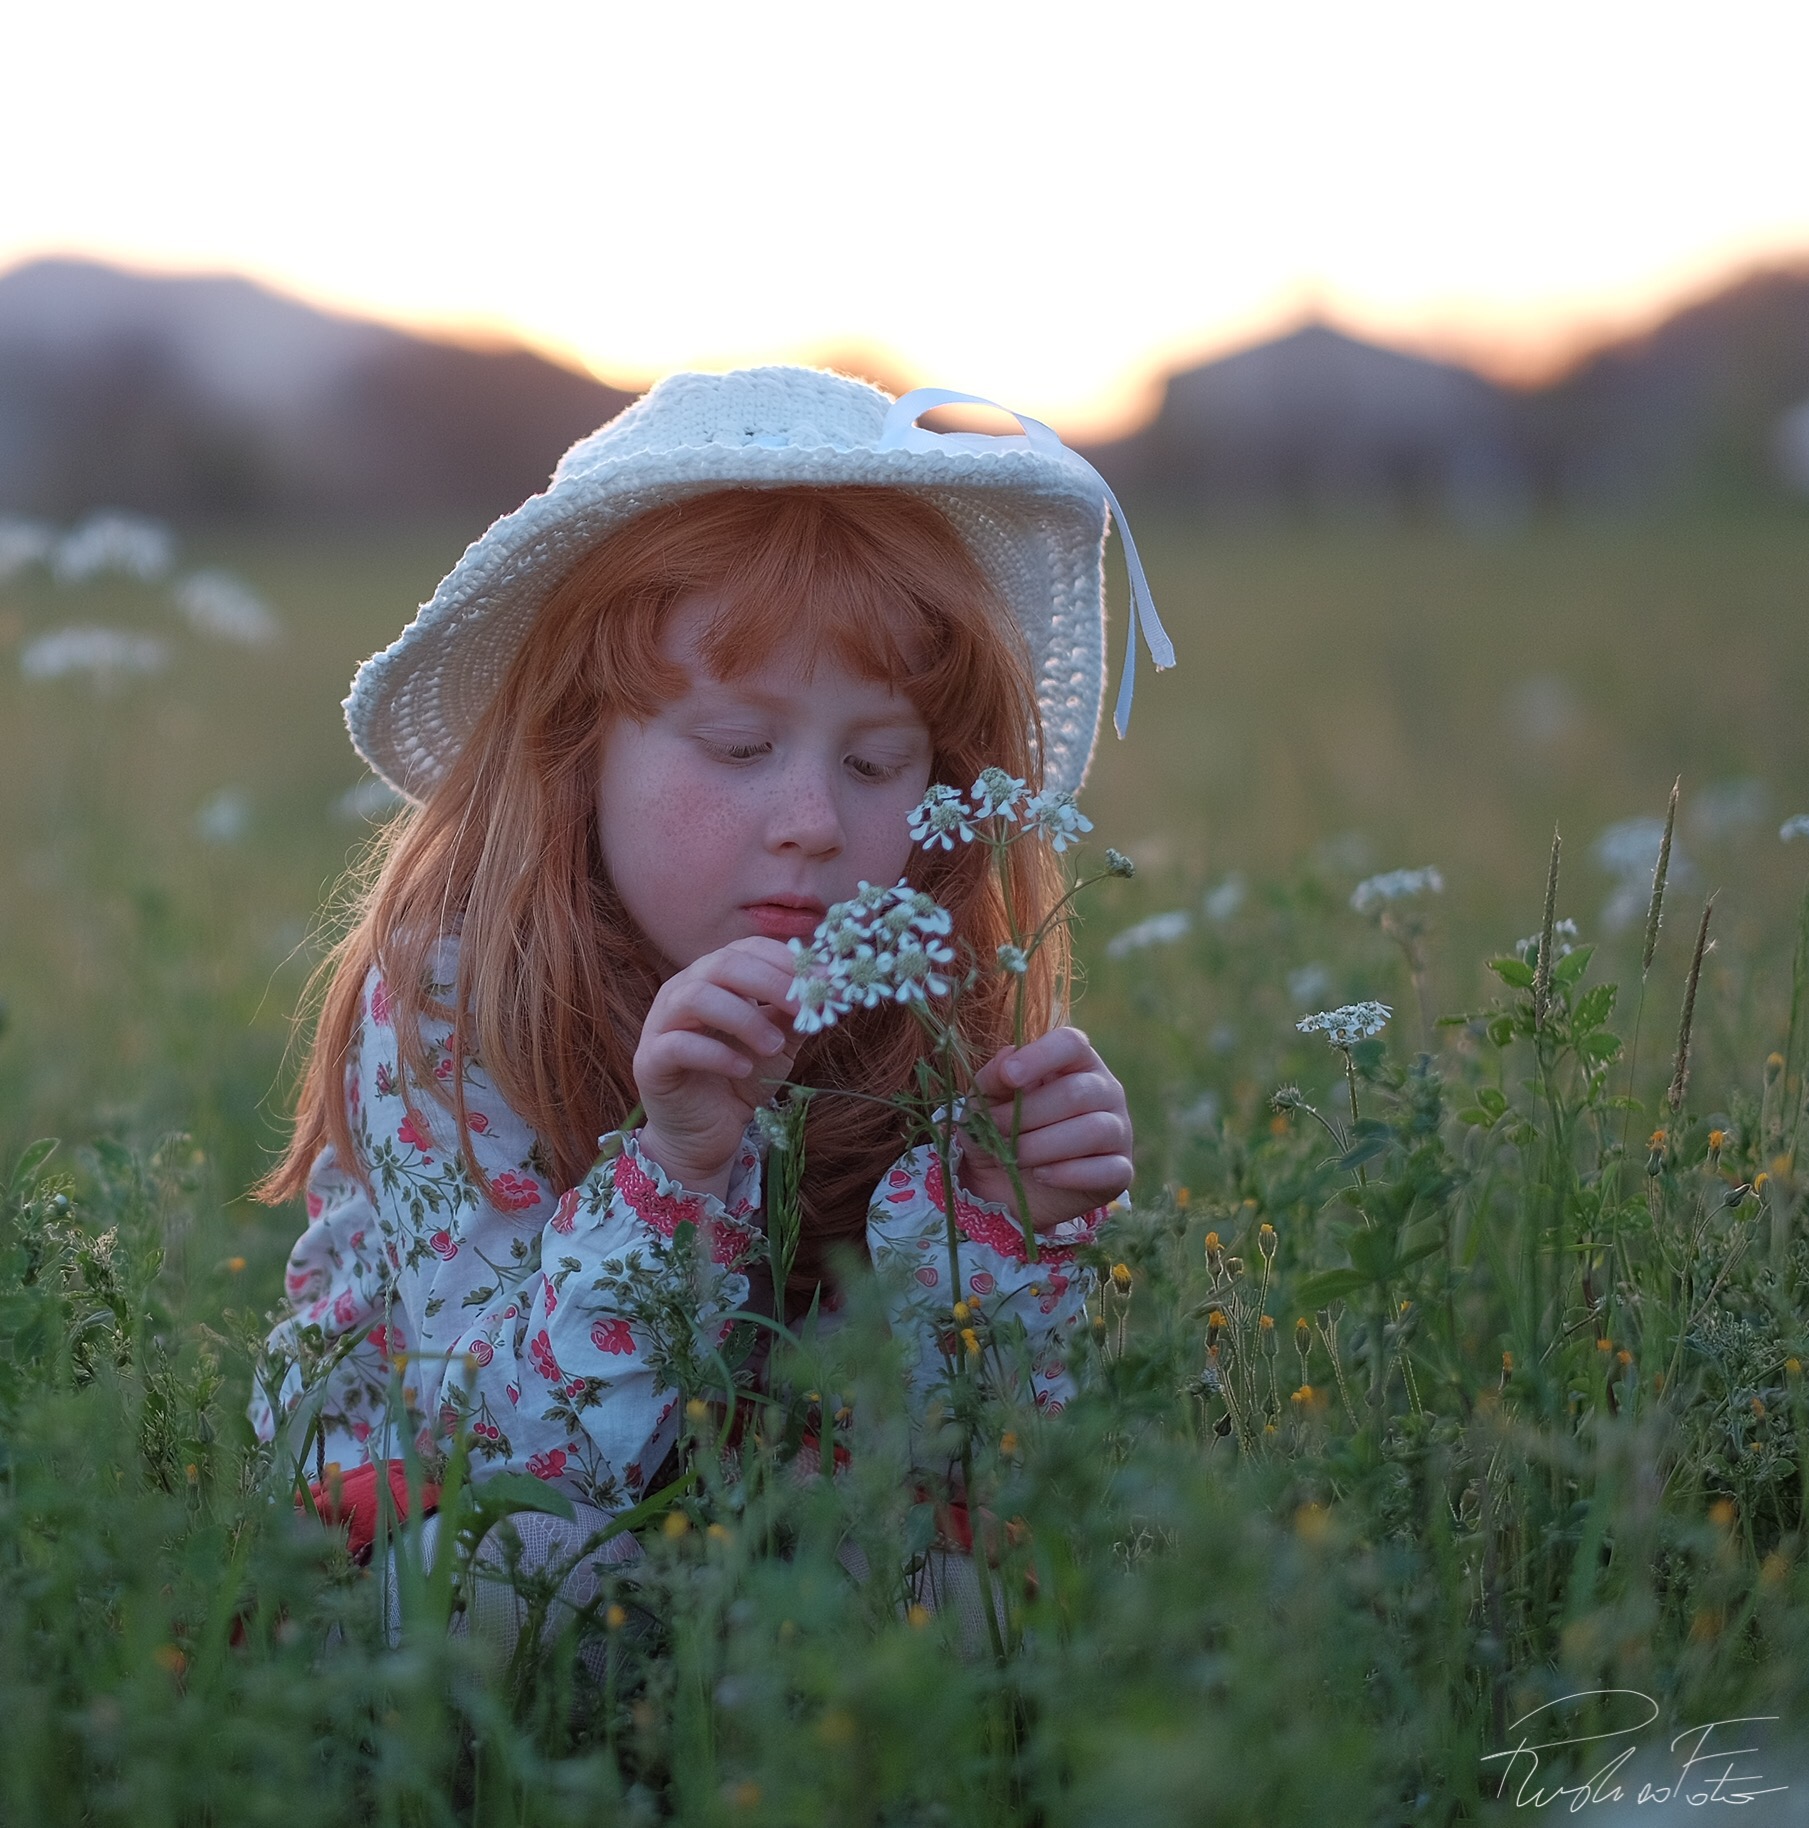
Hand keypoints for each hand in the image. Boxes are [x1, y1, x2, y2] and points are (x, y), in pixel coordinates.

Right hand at [633, 938, 801, 1200]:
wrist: (707, 1133)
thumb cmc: (740, 1078)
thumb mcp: (779, 1042)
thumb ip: (798, 1015)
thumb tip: (836, 990)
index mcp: (714, 978)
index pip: (747, 949)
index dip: (786, 961)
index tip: (824, 983)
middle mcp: (683, 991)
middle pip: (723, 964)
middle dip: (770, 983)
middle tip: (803, 1009)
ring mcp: (661, 1024)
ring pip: (696, 997)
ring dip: (744, 1018)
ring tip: (775, 1045)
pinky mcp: (650, 1061)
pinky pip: (677, 1045)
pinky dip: (715, 1053)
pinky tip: (742, 1068)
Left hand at [959, 1027, 1132, 1232]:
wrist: (1007, 1186)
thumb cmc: (1002, 1130)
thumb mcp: (987, 1102)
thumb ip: (994, 1078)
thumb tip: (1008, 1058)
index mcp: (1075, 1062)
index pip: (1071, 1044)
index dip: (1040, 1057)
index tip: (1009, 1076)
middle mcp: (1105, 1089)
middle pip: (1076, 1092)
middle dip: (1027, 1116)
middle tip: (994, 1130)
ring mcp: (1118, 1129)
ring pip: (1092, 1130)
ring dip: (1042, 1146)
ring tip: (1013, 1156)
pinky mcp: (1121, 1169)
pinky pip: (1107, 1169)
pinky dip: (1067, 1174)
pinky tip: (1040, 1175)